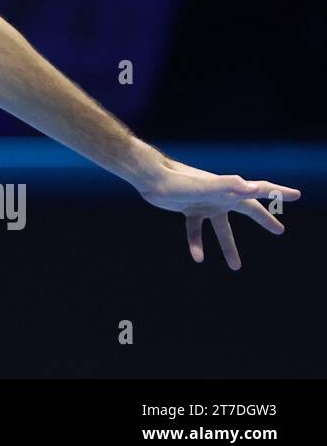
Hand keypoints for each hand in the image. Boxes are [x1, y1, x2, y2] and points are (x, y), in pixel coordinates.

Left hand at [135, 156, 301, 269]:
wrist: (150, 177)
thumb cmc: (178, 181)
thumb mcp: (205, 186)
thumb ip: (227, 186)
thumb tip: (252, 187)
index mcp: (228, 190)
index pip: (259, 189)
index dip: (279, 192)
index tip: (297, 195)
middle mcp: (219, 196)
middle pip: (246, 209)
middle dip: (263, 219)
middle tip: (279, 230)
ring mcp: (203, 203)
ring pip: (221, 227)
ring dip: (229, 246)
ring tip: (236, 267)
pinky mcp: (188, 208)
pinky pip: (196, 229)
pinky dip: (197, 243)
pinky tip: (198, 258)